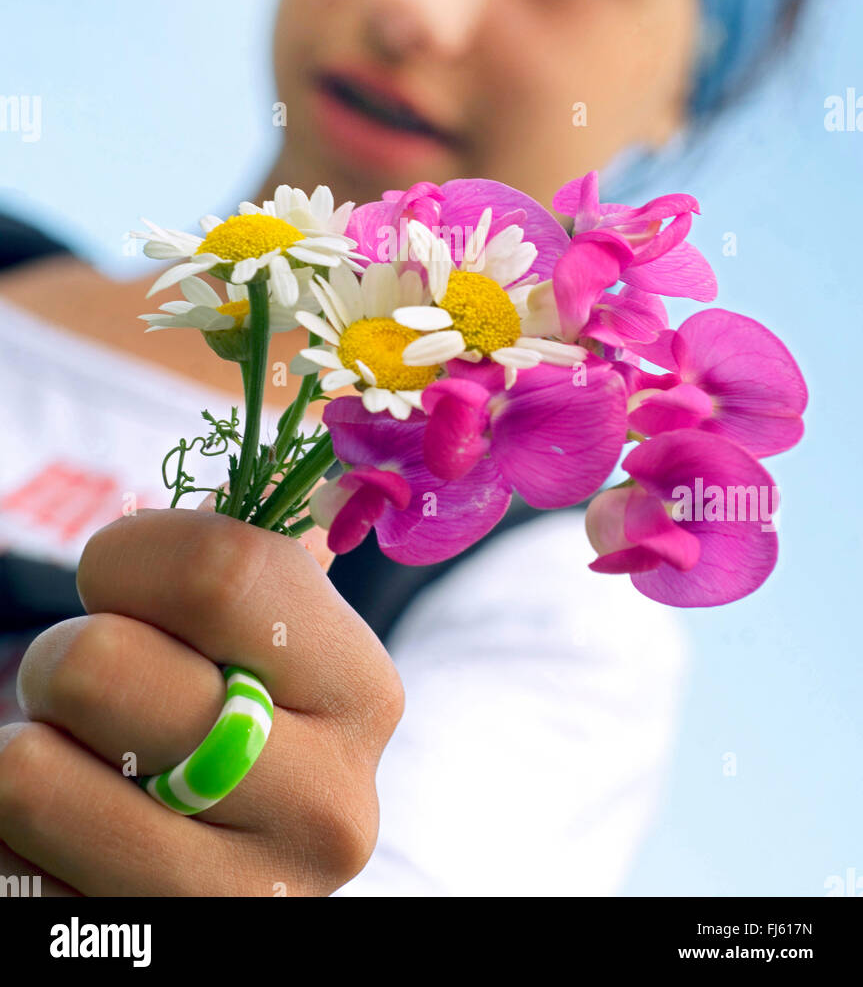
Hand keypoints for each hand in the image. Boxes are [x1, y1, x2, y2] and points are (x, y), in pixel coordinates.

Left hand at [0, 506, 403, 895]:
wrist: (237, 875)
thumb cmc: (240, 712)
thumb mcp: (272, 633)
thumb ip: (250, 561)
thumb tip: (252, 482)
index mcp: (363, 692)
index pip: (216, 568)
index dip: (126, 555)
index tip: (118, 576)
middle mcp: (326, 808)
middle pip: (99, 665)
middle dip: (64, 655)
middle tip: (96, 686)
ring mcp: (235, 903)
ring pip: (25, 774)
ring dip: (31, 750)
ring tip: (89, 764)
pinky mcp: (154, 952)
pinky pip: (5, 856)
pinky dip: (15, 832)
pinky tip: (78, 835)